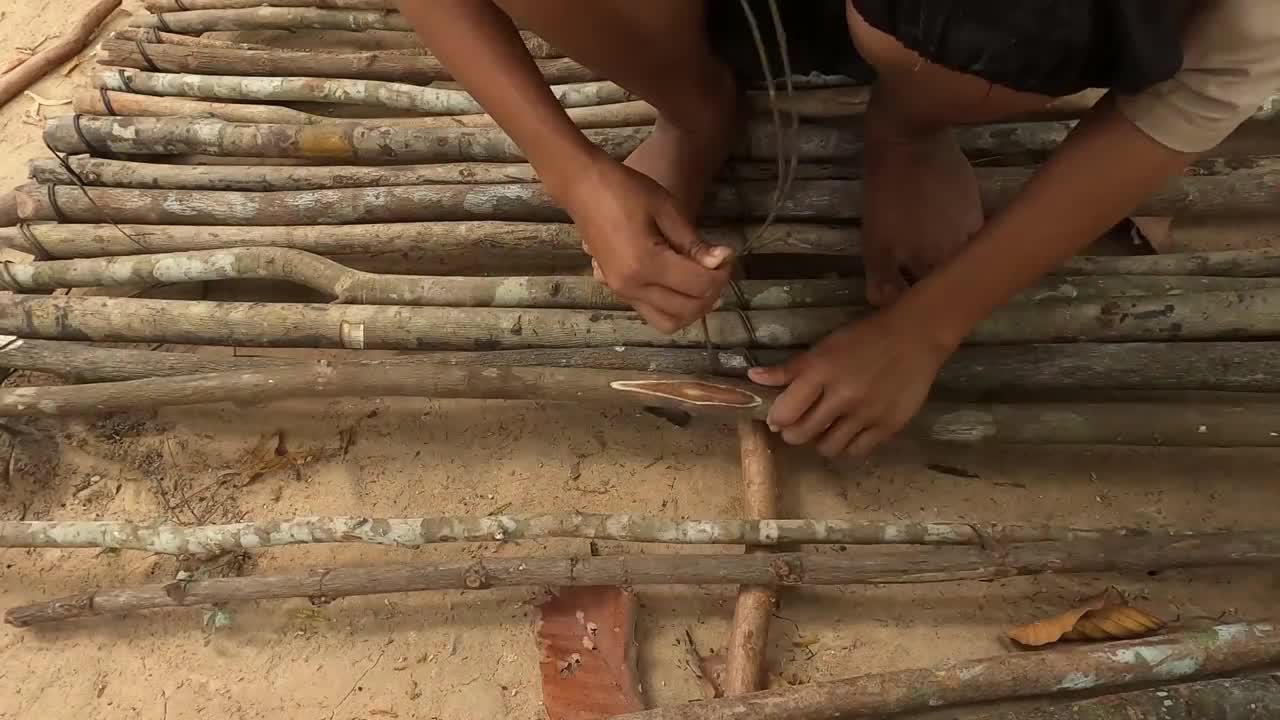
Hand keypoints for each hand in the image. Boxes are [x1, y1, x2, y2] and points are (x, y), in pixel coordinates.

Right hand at [562, 157, 732, 333]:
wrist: (583, 187)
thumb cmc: (625, 190)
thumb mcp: (666, 209)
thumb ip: (694, 242)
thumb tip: (722, 261)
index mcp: (645, 264)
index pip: (698, 285)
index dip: (721, 274)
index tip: (727, 255)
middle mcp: (633, 287)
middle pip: (686, 310)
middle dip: (711, 293)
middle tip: (719, 268)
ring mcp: (622, 292)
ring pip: (669, 323)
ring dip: (693, 309)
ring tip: (704, 283)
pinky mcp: (618, 291)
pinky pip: (653, 314)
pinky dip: (674, 308)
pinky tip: (683, 285)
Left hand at [748, 307, 953, 457]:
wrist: (916, 337)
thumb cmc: (865, 338)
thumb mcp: (825, 347)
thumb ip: (790, 369)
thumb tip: (754, 377)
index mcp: (822, 371)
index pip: (785, 412)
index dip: (777, 419)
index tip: (779, 418)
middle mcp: (842, 396)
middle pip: (802, 435)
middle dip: (794, 433)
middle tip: (800, 425)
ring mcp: (866, 414)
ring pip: (828, 448)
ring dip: (820, 442)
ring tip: (825, 429)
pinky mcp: (888, 426)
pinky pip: (856, 451)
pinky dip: (847, 446)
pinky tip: (848, 433)